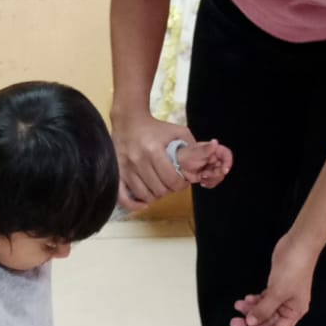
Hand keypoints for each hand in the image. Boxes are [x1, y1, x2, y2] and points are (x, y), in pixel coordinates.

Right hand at [113, 111, 232, 209]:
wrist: (129, 121)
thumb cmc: (155, 128)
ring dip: (155, 196)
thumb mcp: (178, 132)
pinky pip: (123, 197)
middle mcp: (138, 161)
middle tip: (171, 184)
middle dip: (169, 190)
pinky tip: (143, 203)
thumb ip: (193, 146)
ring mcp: (125, 168)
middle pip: (159, 190)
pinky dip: (134, 204)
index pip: (172, 180)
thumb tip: (209, 159)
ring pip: (145, 195)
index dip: (181, 185)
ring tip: (159, 187)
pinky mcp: (116, 173)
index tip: (183, 181)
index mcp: (154, 150)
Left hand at [171, 138, 232, 190]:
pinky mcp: (208, 176)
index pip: (226, 154)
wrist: (176, 167)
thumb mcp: (194, 153)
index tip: (224, 170)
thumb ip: (205, 149)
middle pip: (224, 167)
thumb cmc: (184, 156)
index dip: (228, 162)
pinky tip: (202, 182)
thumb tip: (215, 142)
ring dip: (212, 179)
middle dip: (216, 173)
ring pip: (220, 176)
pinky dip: (209, 183)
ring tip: (201, 177)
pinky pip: (214, 181)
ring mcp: (211, 168)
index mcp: (212, 150)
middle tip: (205, 174)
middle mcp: (214, 159)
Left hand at [231, 233, 316, 325]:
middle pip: (268, 321)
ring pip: (264, 309)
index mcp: (294, 312)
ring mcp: (282, 296)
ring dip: (251, 309)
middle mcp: (289, 307)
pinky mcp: (276, 286)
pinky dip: (255, 300)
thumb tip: (251, 323)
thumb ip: (264, 309)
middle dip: (252, 322)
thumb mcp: (277, 292)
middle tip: (234, 321)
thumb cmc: (292, 270)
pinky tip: (246, 298)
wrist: (299, 245)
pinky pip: (264, 299)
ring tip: (238, 305)